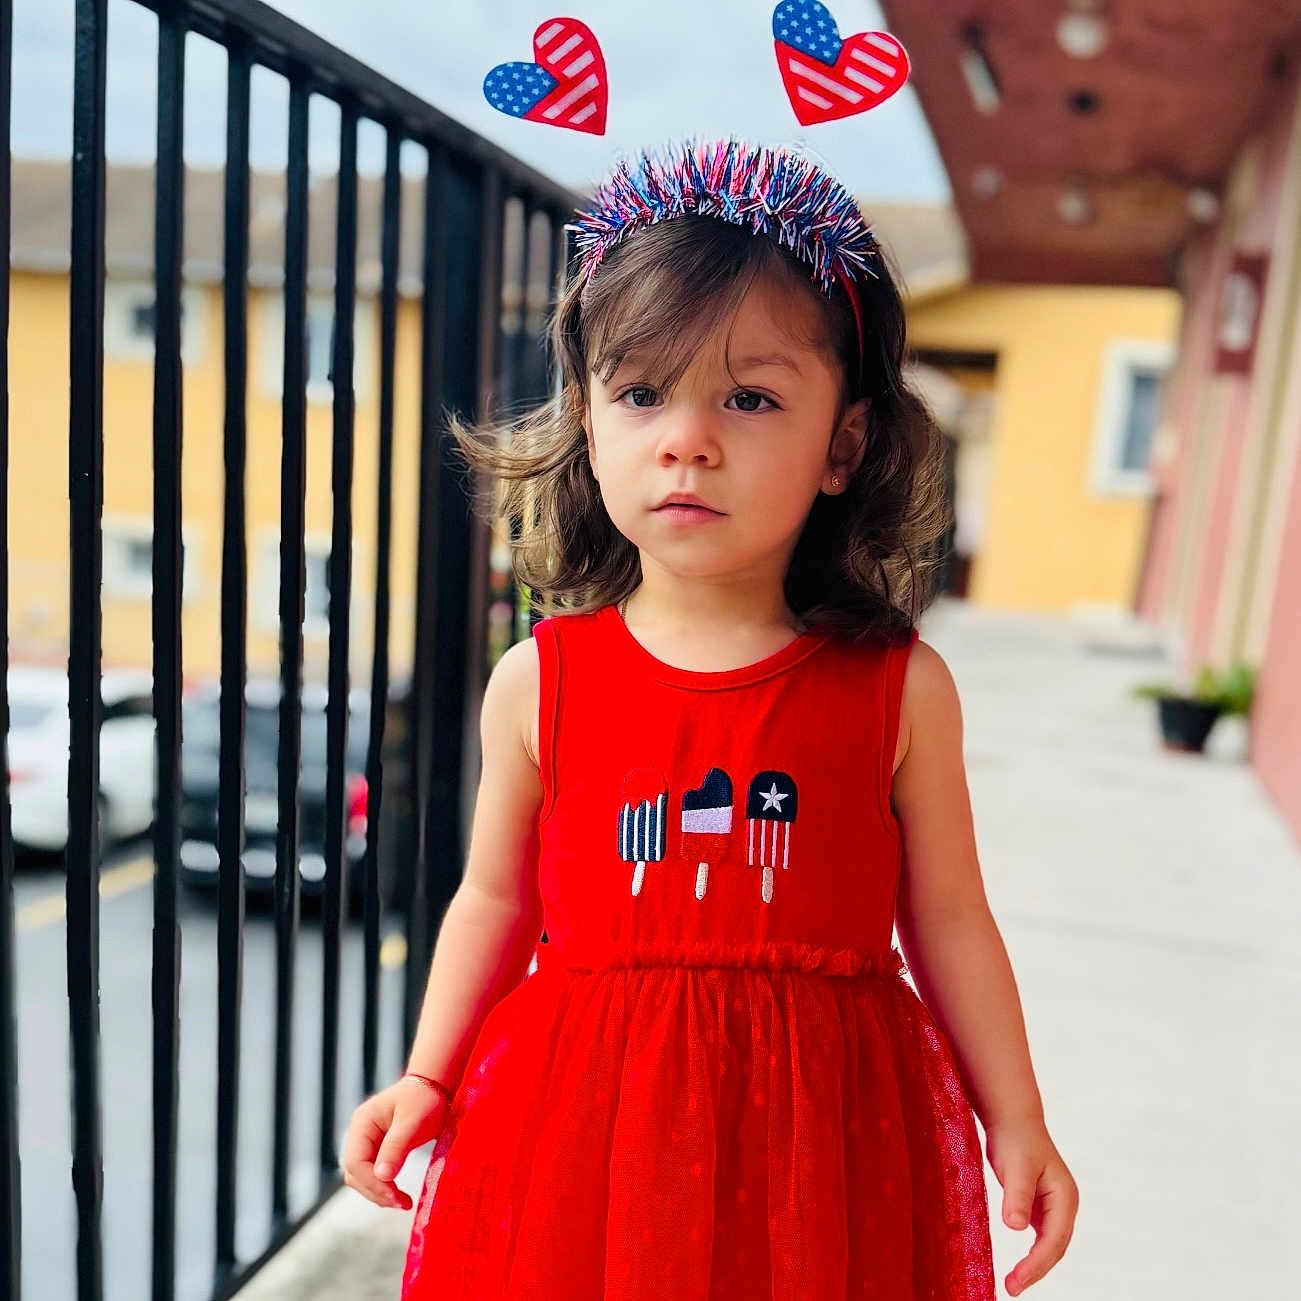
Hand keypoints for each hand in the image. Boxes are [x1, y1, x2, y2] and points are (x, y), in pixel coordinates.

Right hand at [340, 1077, 450, 1208]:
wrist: (433, 1087)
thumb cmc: (424, 1100)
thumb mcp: (413, 1122)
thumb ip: (396, 1148)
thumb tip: (382, 1177)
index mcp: (362, 1123)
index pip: (356, 1163)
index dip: (373, 1184)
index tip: (397, 1197)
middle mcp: (358, 1134)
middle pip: (355, 1174)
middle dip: (376, 1192)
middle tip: (403, 1203)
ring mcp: (365, 1143)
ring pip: (361, 1178)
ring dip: (379, 1193)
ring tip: (403, 1202)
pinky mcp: (376, 1151)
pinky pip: (372, 1175)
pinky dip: (383, 1187)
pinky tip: (398, 1195)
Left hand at [985, 1118, 1077, 1295]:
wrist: (1012, 1120)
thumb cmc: (1016, 1139)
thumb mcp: (1015, 1166)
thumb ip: (1016, 1196)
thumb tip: (1015, 1227)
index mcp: (1065, 1197)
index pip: (1054, 1239)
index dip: (1037, 1263)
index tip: (1016, 1280)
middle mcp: (1064, 1205)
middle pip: (1055, 1247)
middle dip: (1036, 1270)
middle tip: (1012, 1287)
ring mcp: (1054, 1207)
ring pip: (1049, 1245)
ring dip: (1035, 1266)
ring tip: (1013, 1283)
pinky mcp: (1040, 1207)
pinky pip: (1040, 1238)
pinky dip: (1031, 1254)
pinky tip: (1018, 1267)